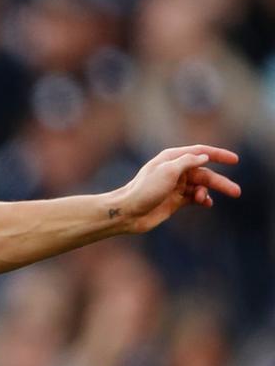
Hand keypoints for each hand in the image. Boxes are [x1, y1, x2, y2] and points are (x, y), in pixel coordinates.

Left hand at [114, 145, 240, 232]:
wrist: (128, 213)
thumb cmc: (145, 190)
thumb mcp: (167, 171)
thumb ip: (187, 162)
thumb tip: (204, 157)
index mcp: (171, 159)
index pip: (200, 152)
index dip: (218, 155)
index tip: (235, 160)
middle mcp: (175, 171)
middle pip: (204, 173)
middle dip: (220, 182)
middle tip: (236, 191)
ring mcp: (175, 186)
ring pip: (201, 186)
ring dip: (208, 192)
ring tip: (206, 200)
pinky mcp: (175, 200)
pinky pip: (195, 198)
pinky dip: (202, 200)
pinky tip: (206, 204)